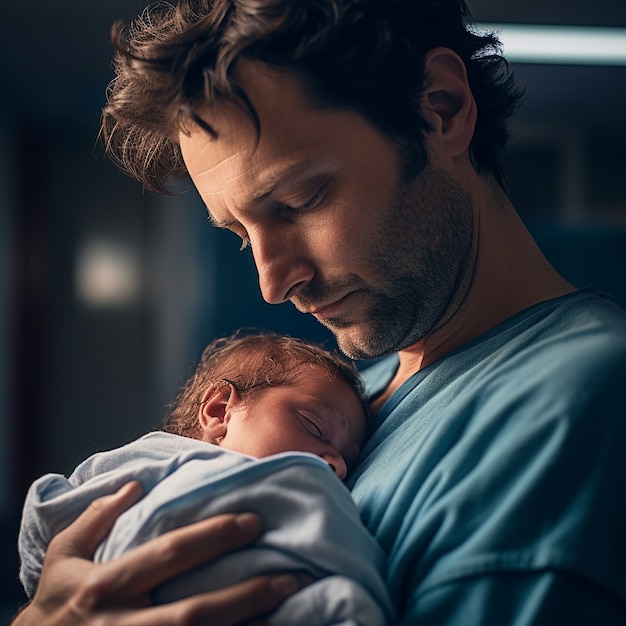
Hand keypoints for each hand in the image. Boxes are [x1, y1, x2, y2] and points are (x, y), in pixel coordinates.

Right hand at [12, 481, 297, 625]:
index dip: (214, 538)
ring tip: (286, 608)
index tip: (253, 522)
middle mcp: (122, 624)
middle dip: (244, 594)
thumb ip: (97, 518)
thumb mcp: (63, 555)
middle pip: (193, 612)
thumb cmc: (55, 603)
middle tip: (288, 573)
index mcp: (104, 585)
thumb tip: (136, 485)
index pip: (170, 555)